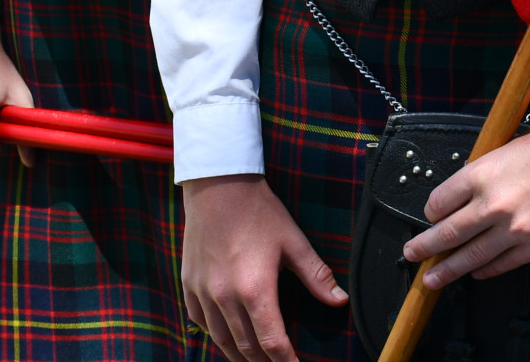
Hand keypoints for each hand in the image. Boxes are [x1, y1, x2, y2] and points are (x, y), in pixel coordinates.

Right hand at [181, 175, 346, 361]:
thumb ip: (317, 276)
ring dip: (239, 355)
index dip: (285, 361)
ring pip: (220, 340)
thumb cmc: (258, 211)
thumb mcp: (293, 241)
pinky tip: (226, 337)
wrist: (218, 185)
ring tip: (255, 360)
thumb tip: (340, 300)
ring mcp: (203, 292)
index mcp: (255, 289)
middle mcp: (225, 297)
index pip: (272, 341)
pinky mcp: (189, 284)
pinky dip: (214, 335)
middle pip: (246, 347)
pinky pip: (199, 322)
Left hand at [402, 127, 529, 288]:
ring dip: (447, 270)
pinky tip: (474, 272)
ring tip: (431, 280)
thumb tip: (459, 202)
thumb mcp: (502, 152)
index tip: (430, 216)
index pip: (439, 201)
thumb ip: (479, 178)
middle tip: (411, 254)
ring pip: (470, 256)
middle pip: (447, 234)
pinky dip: (483, 270)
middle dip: (424, 247)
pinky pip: (501, 264)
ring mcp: (514, 228)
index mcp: (480, 175)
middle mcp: (492, 203)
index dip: (431, 211)